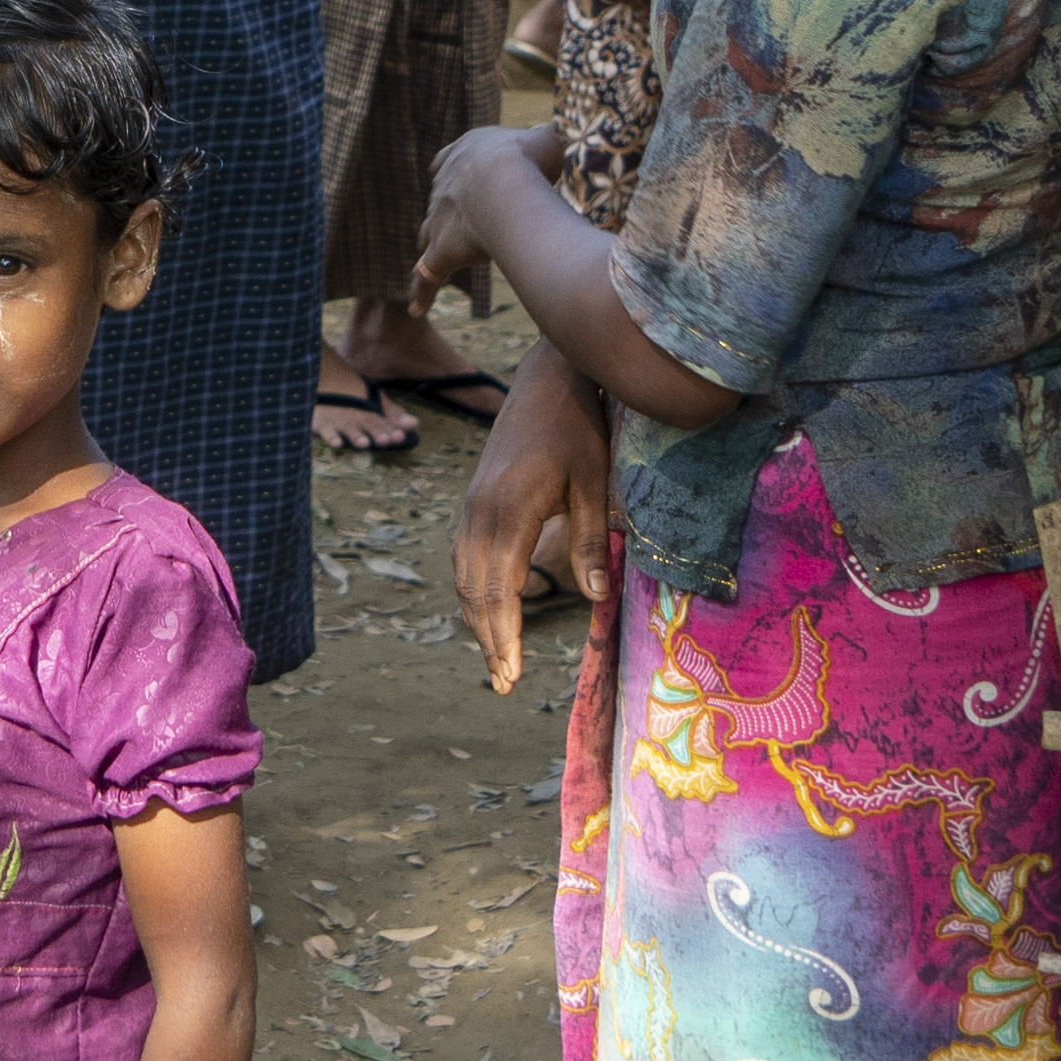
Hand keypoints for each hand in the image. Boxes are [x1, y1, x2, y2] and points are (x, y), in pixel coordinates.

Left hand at [411, 127, 545, 305]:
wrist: (506, 183)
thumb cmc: (528, 159)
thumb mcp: (543, 140)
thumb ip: (539, 140)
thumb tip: (543, 139)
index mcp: (463, 153)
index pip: (447, 159)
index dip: (455, 169)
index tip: (460, 176)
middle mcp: (444, 185)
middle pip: (438, 199)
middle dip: (449, 209)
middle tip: (464, 220)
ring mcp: (438, 219)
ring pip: (427, 234)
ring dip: (432, 243)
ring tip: (435, 256)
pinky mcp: (441, 250)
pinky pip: (427, 276)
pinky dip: (422, 293)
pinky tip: (416, 309)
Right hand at [457, 356, 612, 695]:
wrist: (548, 376)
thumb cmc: (579, 426)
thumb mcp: (593, 481)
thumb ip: (588, 539)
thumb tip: (596, 600)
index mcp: (510, 509)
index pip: (499, 590)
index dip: (504, 636)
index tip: (511, 675)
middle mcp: (480, 511)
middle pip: (475, 591)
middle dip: (488, 640)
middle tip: (502, 684)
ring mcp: (471, 503)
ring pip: (464, 576)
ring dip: (476, 619)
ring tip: (495, 658)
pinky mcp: (474, 498)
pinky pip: (464, 556)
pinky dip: (472, 590)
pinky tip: (487, 610)